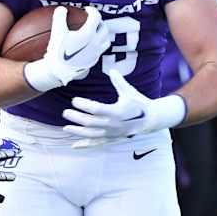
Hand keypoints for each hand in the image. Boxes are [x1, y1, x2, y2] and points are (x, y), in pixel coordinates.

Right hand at [23, 6, 111, 92]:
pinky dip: (97, 45)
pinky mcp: (93, 61)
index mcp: (88, 33)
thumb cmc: (58, 51)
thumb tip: (61, 9)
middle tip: (92, 20)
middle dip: (99, 22)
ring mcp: (96, 53)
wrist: (59, 71)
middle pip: (104, 28)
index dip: (92, 10)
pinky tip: (89, 46)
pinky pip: (100, 51)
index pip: (96, 17)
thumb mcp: (56, 32)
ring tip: (95, 32)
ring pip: (106, 41)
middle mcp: (95, 43)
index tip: (86, 10)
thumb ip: (59, 17)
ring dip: (102, 34)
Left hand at [62, 69, 186, 147]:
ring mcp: (112, 134)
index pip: (97, 109)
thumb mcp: (130, 92)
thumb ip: (119, 82)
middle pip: (91, 123)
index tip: (74, 100)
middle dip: (77, 118)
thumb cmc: (138, 103)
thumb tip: (112, 70)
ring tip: (66, 127)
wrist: (150, 120)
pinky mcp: (112, 139)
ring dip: (78, 131)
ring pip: (92, 135)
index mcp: (117, 112)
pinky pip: (97, 143)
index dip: (84, 105)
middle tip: (65, 112)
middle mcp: (114, 125)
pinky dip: (85, 145)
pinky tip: (74, 145)